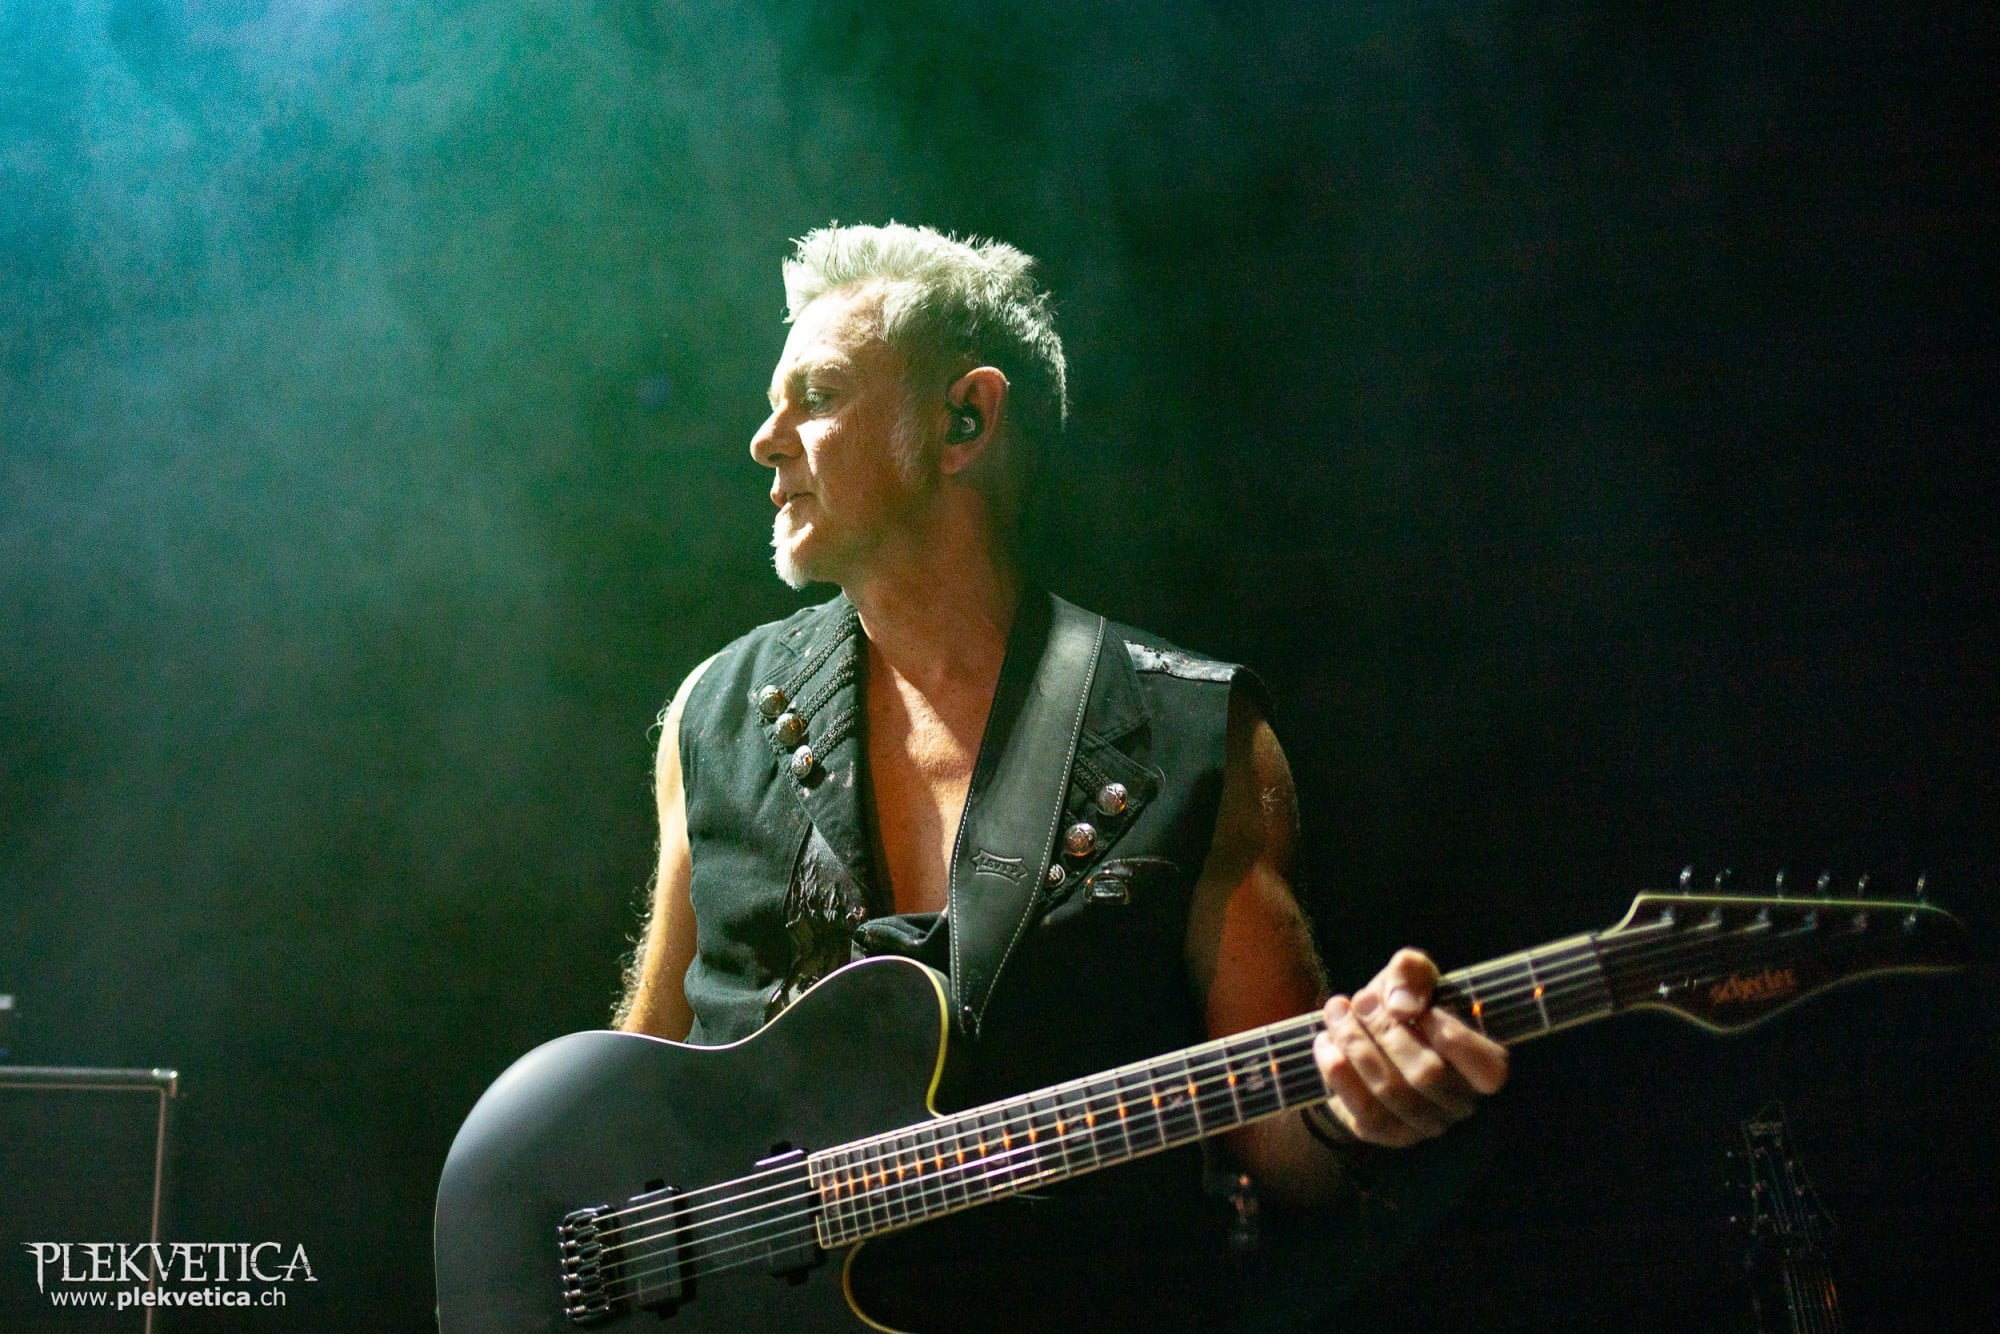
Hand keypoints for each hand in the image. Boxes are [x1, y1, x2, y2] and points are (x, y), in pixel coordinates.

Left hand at [1312, 948, 1508, 1147]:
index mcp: (1486, 1067)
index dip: (1446, 1033)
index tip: (1411, 1005)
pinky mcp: (1390, 1134)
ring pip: (1391, 1090)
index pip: (1487, 1069)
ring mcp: (1427, 1124)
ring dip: (1356, 1045)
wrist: (1367, 1038)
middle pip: (1427, 1074)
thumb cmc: (1402, 1006)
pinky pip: (1363, 1109)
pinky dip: (1338, 1071)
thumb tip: (1402, 1004)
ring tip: (1336, 1012)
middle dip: (1386, 1030)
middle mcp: (1463, 1102)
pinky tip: (1325, 1042)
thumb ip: (1413, 972)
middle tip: (1360, 1000)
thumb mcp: (1410, 978)